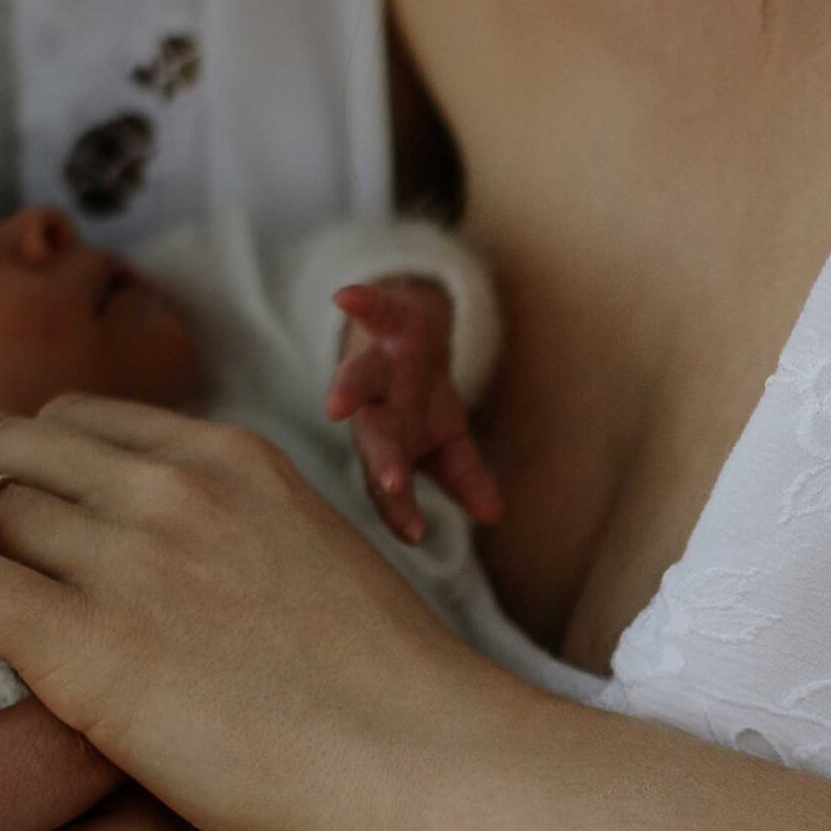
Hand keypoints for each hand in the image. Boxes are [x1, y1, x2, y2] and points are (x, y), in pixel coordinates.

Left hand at [0, 406, 509, 830]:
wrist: (445, 770)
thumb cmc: (401, 713)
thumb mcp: (319, 586)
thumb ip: (239, 565)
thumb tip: (186, 608)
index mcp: (231, 461)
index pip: (67, 423)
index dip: (4, 473)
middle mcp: (173, 482)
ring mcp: (132, 554)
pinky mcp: (93, 645)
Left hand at [326, 275, 502, 544]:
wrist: (405, 340)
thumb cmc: (418, 404)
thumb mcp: (447, 440)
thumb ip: (464, 477)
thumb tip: (494, 516)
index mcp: (389, 444)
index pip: (391, 483)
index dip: (400, 509)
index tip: (417, 534)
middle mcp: (375, 410)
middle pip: (377, 438)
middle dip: (384, 460)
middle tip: (393, 484)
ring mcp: (377, 367)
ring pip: (360, 379)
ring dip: (350, 391)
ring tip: (336, 407)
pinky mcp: (388, 326)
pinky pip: (376, 311)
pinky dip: (363, 302)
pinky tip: (345, 296)